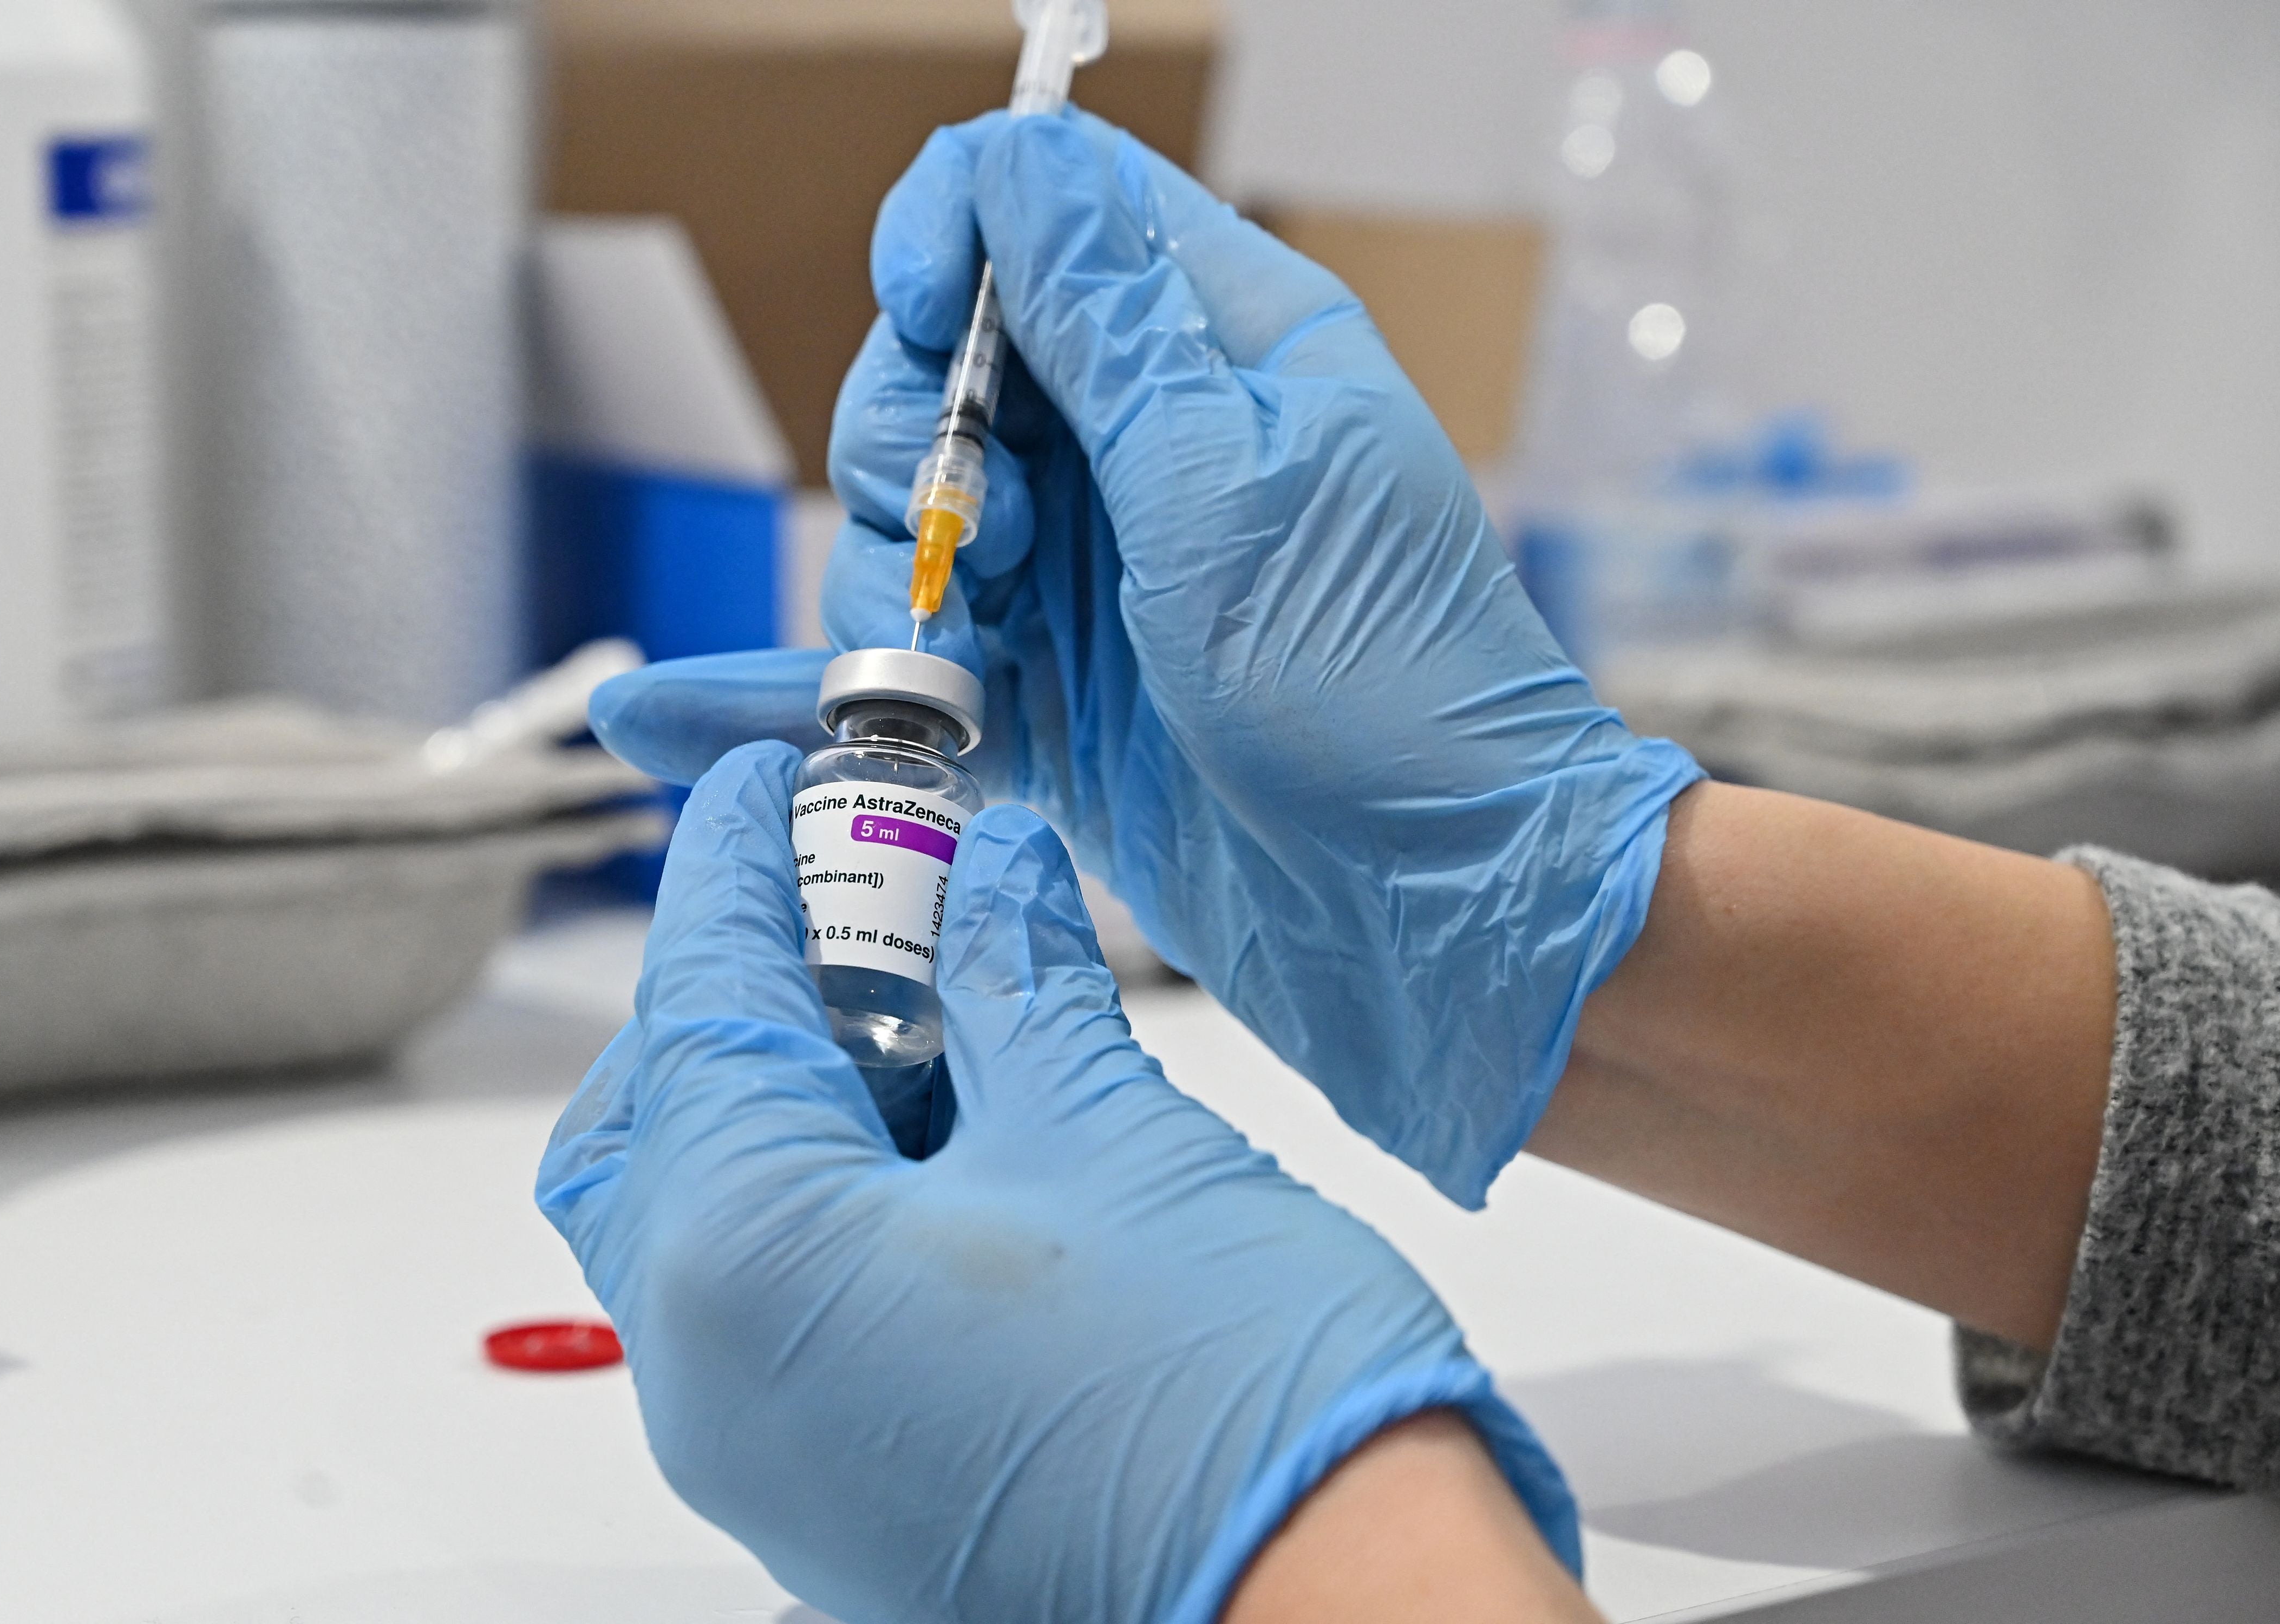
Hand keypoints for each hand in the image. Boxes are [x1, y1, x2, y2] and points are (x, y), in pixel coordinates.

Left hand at [535, 742, 1578, 1623]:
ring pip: (704, 1219)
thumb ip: (1014, 984)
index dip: (731, 870)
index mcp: (746, 1259)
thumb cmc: (1232, 1398)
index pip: (694, 1004)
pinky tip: (951, 1128)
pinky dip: (823, 1199)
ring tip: (924, 1007)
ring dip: (788, 1099)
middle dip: (737, 995)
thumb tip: (986, 878)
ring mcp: (766, 1450)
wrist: (1335, 1603)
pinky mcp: (834, 1488)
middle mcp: (713, 1375)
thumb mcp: (1105, 1127)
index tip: (758, 790)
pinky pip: (769, 1308)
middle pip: (653, 1123)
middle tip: (848, 907)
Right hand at [589, 112, 1700, 1203]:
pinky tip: (849, 711)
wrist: (1431, 906)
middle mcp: (1149, 440)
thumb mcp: (1228, 483)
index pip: (1049, 206)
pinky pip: (919, 641)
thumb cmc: (1383, 688)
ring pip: (916, 508)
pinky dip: (881, 669)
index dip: (953, 237)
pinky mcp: (1055, 685)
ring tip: (969, 655)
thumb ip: (1104, 330)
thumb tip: (1009, 169)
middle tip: (985, 540)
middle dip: (913, 438)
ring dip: (898, 569)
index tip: (917, 318)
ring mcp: (1098, 566)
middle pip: (949, 362)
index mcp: (1224, 344)